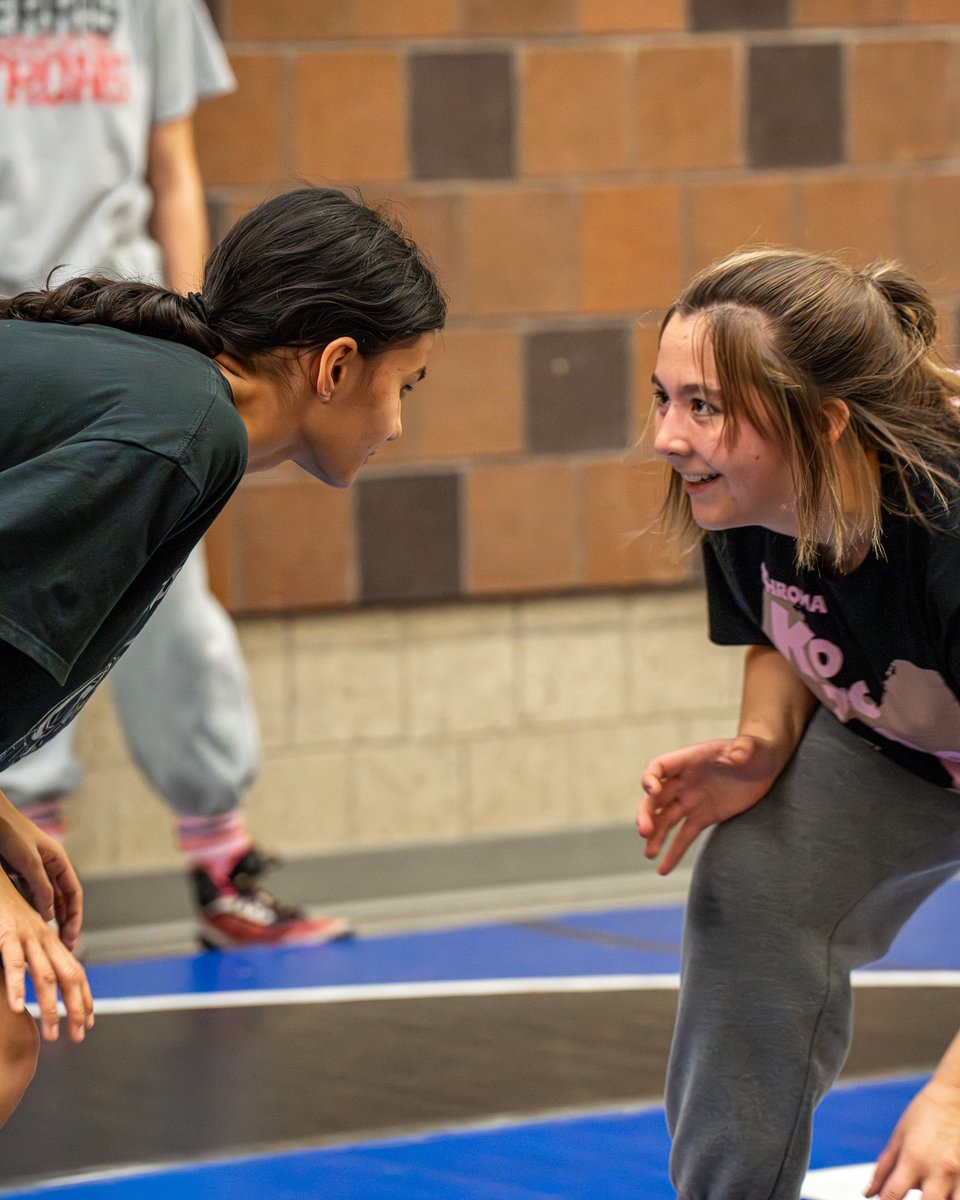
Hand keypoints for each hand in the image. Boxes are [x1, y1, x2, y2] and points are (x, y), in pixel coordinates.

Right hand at [0, 796, 91, 1042]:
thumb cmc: (6, 910)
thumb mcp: (23, 935)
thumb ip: (33, 956)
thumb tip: (38, 980)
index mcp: (50, 939)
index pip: (76, 972)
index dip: (84, 996)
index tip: (89, 1021)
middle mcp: (45, 938)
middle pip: (69, 977)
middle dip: (76, 1008)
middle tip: (79, 1036)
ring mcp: (27, 936)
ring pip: (44, 975)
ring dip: (49, 1006)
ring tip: (51, 1033)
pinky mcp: (6, 933)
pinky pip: (13, 962)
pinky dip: (16, 985)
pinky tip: (18, 1008)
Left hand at [0, 801, 82, 949]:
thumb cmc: (11, 833)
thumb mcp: (29, 863)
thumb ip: (41, 888)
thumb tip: (51, 915)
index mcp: (59, 861)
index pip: (73, 894)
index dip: (75, 917)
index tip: (71, 938)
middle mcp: (49, 867)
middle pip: (62, 900)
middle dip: (64, 923)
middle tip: (63, 947)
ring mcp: (33, 871)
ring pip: (45, 900)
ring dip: (48, 919)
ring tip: (47, 940)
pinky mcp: (18, 873)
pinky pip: (28, 896)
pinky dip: (31, 910)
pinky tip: (27, 924)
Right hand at [636, 734, 782, 874]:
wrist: (764, 764)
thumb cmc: (755, 750)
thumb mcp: (752, 747)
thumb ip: (743, 749)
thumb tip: (737, 755)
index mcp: (689, 760)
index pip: (659, 767)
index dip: (650, 779)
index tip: (652, 792)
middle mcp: (684, 781)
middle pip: (656, 798)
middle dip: (647, 814)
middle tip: (644, 832)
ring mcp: (692, 800)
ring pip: (666, 819)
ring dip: (655, 835)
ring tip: (649, 855)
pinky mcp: (704, 817)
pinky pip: (685, 836)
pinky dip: (674, 852)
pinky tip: (663, 869)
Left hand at [867, 1078, 959, 1198]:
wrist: (954, 1097)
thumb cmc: (924, 1114)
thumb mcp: (899, 1137)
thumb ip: (883, 1168)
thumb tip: (869, 1193)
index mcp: (913, 1158)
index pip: (893, 1195)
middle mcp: (938, 1170)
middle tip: (909, 1195)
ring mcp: (959, 1175)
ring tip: (928, 1194)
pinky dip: (952, 1197)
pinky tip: (943, 1192)